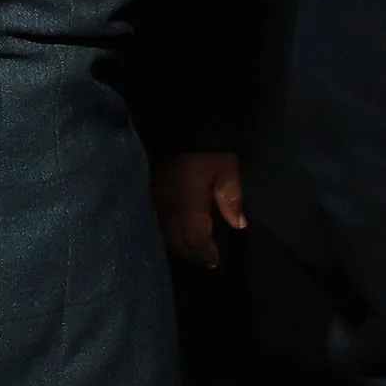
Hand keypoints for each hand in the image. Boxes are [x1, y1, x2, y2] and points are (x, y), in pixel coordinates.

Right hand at [152, 151, 244, 267]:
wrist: (180, 124)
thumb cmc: (207, 150)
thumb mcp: (227, 171)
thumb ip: (231, 199)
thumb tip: (238, 225)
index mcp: (187, 205)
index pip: (195, 238)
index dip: (205, 253)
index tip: (215, 261)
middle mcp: (167, 207)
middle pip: (175, 240)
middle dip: (190, 252)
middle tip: (203, 258)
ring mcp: (154, 198)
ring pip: (161, 231)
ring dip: (175, 243)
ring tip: (188, 247)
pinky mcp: (148, 189)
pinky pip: (154, 217)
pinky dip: (165, 229)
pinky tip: (173, 228)